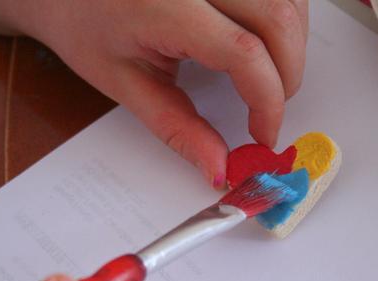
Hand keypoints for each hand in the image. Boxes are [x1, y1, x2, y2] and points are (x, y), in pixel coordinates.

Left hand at [0, 0, 307, 188]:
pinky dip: (285, 21)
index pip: (242, 52)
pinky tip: (267, 42)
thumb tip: (218, 168)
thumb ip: (178, 129)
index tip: (263, 134)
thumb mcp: (127, 85)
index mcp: (164, 6)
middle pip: (278, 20)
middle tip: (268, 110)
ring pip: (287, 0)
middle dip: (288, 76)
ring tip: (267, 78)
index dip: (267, 100)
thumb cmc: (85, 28)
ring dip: (292, 46)